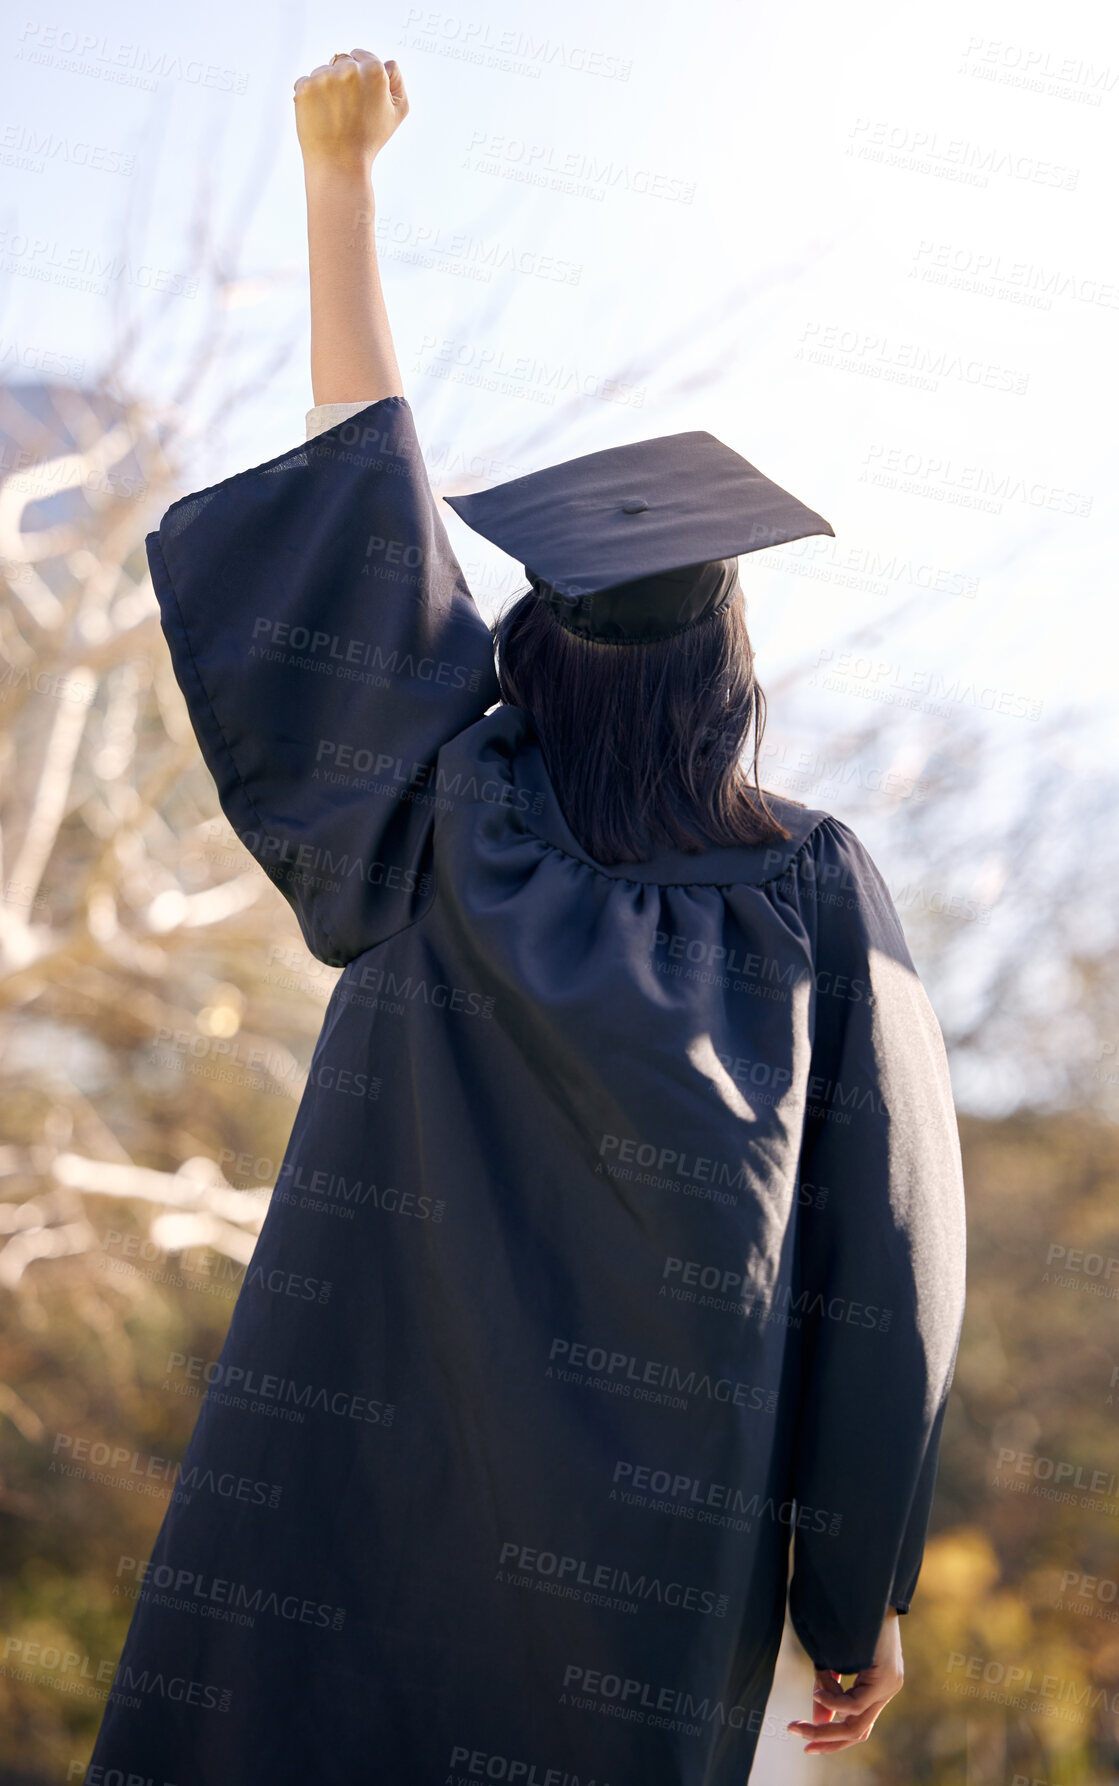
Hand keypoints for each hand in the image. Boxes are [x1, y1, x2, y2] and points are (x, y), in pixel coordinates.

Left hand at [293, 49, 408, 173]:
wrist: (339, 164)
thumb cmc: (369, 140)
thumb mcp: (398, 111)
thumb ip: (396, 80)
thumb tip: (386, 63)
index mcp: (374, 70)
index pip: (361, 55)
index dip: (361, 76)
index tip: (359, 97)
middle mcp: (349, 69)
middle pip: (342, 62)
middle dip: (343, 81)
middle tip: (347, 110)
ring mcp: (325, 76)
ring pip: (323, 72)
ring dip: (325, 88)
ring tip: (333, 116)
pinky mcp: (305, 86)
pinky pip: (306, 82)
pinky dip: (310, 97)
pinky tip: (319, 116)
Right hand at [786, 1607, 903, 1753]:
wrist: (868, 1588)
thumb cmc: (848, 1618)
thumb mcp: (833, 1659)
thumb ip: (827, 1689)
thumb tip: (819, 1722)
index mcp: (877, 1686)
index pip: (857, 1726)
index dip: (831, 1739)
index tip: (805, 1743)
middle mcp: (887, 1690)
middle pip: (856, 1731)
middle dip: (824, 1739)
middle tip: (798, 1737)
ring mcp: (889, 1685)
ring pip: (856, 1723)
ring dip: (825, 1727)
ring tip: (799, 1722)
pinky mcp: (886, 1677)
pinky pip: (857, 1702)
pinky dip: (834, 1702)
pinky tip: (817, 1692)